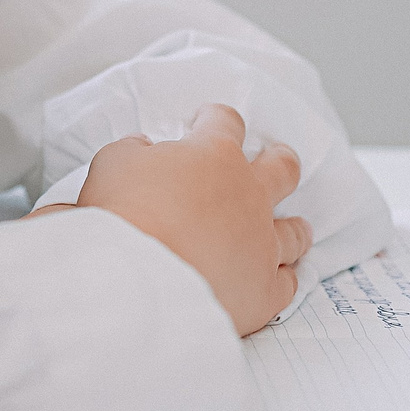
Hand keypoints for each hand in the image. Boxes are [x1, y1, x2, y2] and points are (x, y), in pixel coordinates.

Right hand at [71, 105, 312, 335]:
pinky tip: (280, 278)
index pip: (226, 122)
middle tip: (276, 159)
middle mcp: (249, 195)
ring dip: (294, 228)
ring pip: (294, 232)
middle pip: (282, 168)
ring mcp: (262, 244)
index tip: (207, 121)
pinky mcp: (264, 291)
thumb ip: (134, 151)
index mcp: (215, 155)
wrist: (133, 283)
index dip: (216, 119)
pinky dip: (284, 279)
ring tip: (296, 228)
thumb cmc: (120, 217)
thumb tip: (143, 149)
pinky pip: (287, 284)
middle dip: (280, 161)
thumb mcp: (113, 164)